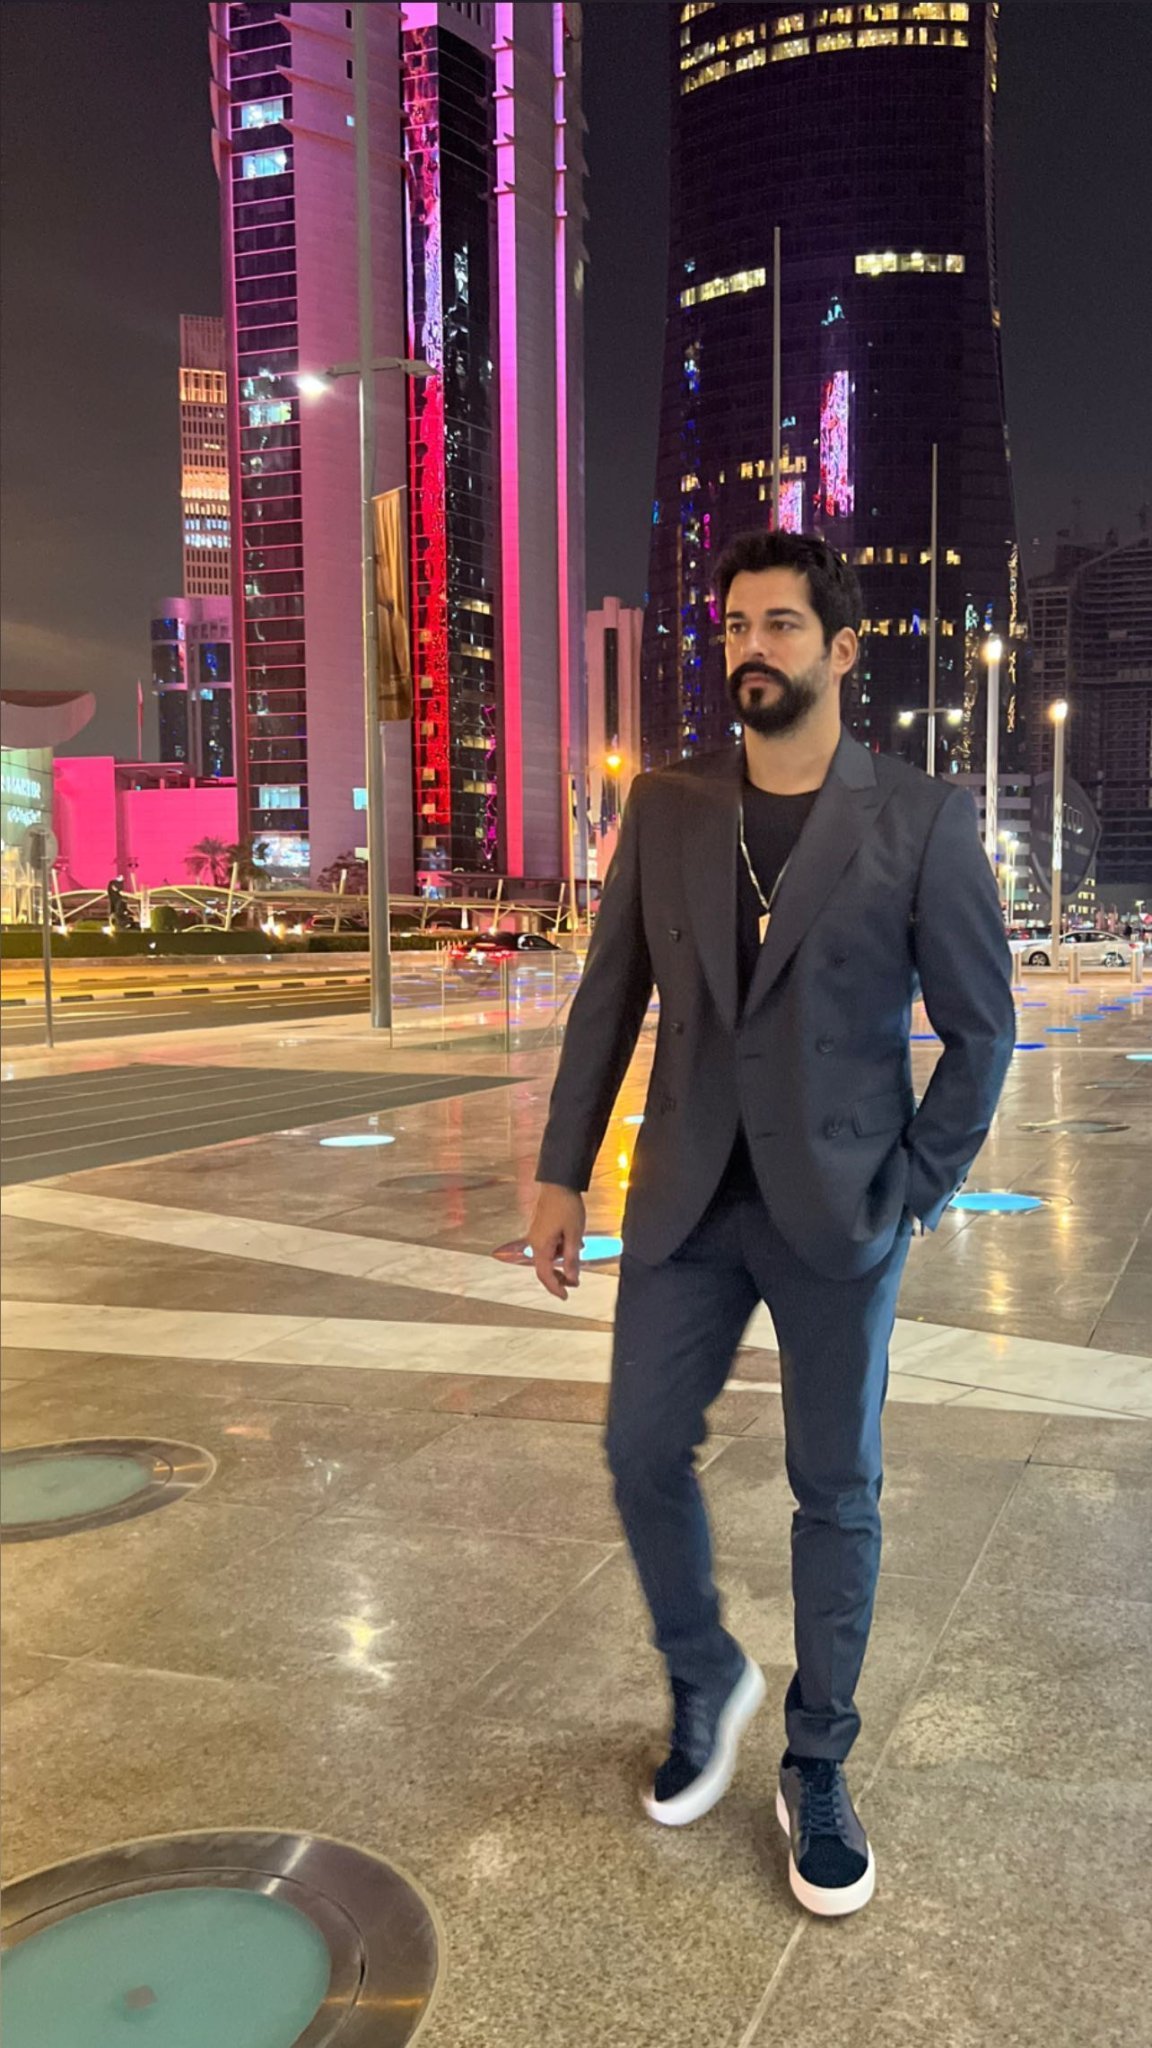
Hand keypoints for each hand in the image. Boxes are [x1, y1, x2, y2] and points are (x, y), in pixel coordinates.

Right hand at [527, 1184, 584, 1299]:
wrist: (558, 1183)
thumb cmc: (566, 1206)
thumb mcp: (574, 1234)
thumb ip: (572, 1258)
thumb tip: (572, 1279)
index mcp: (541, 1246)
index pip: (544, 1275)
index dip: (555, 1288)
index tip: (565, 1296)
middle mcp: (534, 1242)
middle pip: (544, 1268)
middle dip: (559, 1278)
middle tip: (574, 1282)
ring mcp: (536, 1235)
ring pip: (548, 1257)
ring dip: (562, 1261)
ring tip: (578, 1252)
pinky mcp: (540, 1229)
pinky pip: (549, 1246)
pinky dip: (560, 1250)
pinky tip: (572, 1241)